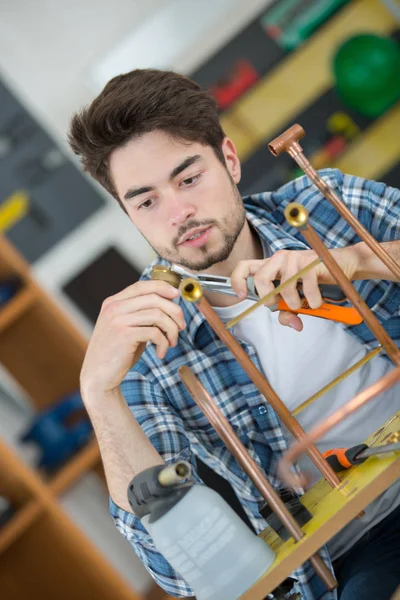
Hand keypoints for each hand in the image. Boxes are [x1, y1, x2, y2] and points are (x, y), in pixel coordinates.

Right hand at [80, 280, 185, 394]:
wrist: (98, 376)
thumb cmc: (116, 353)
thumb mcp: (127, 327)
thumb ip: (141, 314)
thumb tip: (169, 304)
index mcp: (113, 302)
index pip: (142, 285)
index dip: (163, 287)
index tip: (177, 295)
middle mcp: (114, 308)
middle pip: (154, 298)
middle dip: (174, 311)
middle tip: (181, 326)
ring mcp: (118, 321)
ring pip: (158, 315)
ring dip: (171, 330)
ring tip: (172, 342)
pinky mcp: (124, 335)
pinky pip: (155, 333)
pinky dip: (164, 343)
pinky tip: (161, 352)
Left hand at [230, 247, 359, 330]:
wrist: (344, 264)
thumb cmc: (316, 281)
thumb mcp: (298, 299)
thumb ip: (289, 312)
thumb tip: (294, 325)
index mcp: (271, 265)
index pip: (244, 266)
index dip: (238, 281)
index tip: (242, 296)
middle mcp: (280, 258)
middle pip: (260, 277)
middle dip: (268, 297)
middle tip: (279, 304)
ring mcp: (295, 258)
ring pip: (285, 286)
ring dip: (295, 303)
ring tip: (304, 304)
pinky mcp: (311, 261)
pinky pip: (307, 287)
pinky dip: (313, 300)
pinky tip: (317, 301)